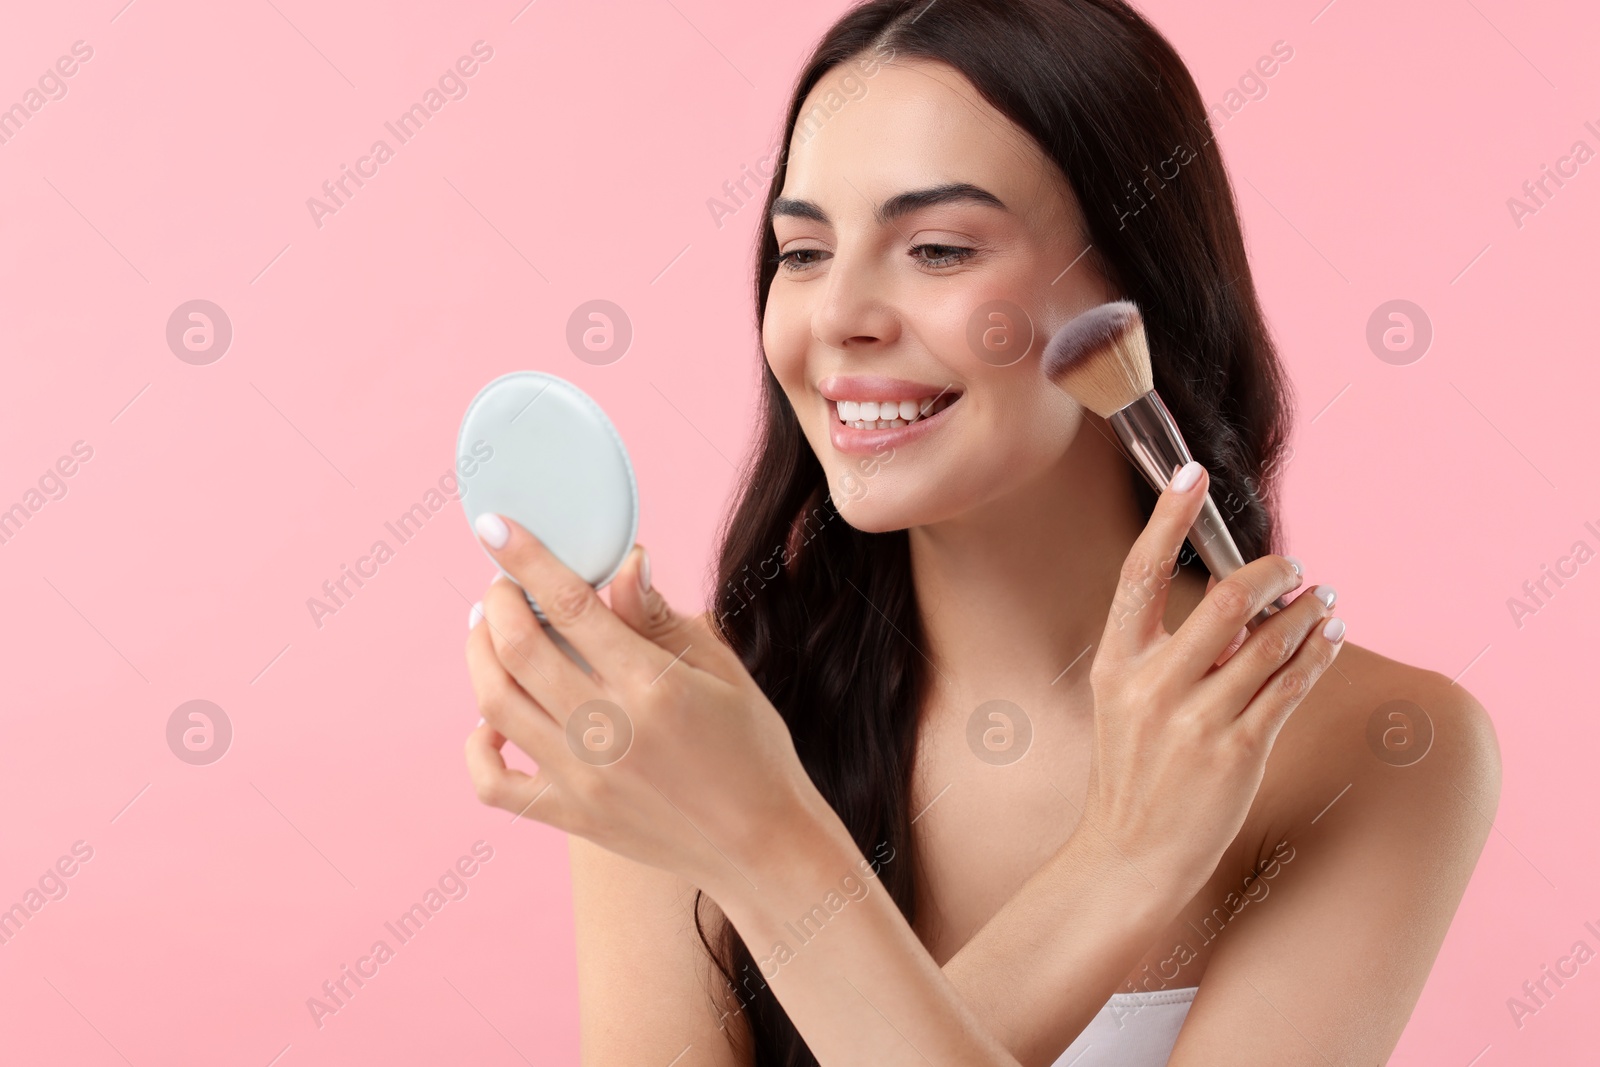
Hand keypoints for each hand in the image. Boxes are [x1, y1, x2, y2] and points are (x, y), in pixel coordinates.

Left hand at [461, 513, 826, 897]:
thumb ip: (661, 618)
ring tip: (488, 632)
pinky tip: (492, 720)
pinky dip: (477, 748)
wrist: (764, 847)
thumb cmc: (753, 749)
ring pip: (494, 704)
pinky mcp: (572, 818)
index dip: (526, 558)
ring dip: (478, 655)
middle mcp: (609, 732)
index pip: (570, 605)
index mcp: (653, 686)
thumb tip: (623, 562)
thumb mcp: (722, 671)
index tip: (495, 528)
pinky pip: (495, 785)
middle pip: (517, 648)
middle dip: (497, 602)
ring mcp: (583, 780)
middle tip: (502, 586)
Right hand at [1079, 460, 1344, 904]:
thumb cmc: (1131, 773)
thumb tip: (1228, 600)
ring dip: (1306, 613)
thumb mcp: (1122, 702)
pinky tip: (1328, 639)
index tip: (1191, 475)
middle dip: (1271, 573)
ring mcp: (1193, 721)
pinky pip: (1290, 688)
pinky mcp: (1235, 752)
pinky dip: (1316, 655)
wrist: (1128, 855)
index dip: (1167, 519)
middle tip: (1294, 566)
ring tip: (1324, 600)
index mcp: (1115, 663)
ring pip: (1268, 644)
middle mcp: (1151, 685)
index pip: (1140, 573)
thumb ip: (1162, 651)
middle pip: (1223, 600)